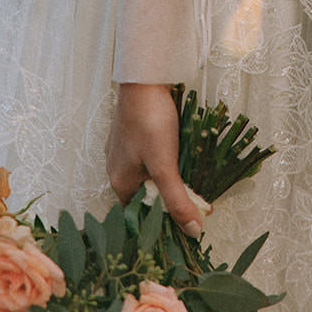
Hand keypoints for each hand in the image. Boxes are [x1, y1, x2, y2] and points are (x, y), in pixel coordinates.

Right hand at [107, 82, 203, 234]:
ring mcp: (123, 149)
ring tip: (190, 175)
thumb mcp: (165, 166)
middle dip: (168, 197)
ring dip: (167, 177)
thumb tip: (192, 231)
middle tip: (195, 197)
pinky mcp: (132, 133)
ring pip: (147, 173)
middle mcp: (116, 169)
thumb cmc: (150, 122)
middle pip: (145, 194)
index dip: (164, 219)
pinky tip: (178, 152)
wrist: (144, 80)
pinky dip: (163, 158)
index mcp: (120, 183)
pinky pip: (148, 155)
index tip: (189, 219)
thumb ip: (177, 200)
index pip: (141, 215)